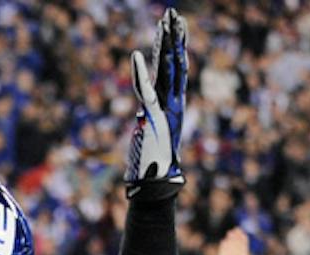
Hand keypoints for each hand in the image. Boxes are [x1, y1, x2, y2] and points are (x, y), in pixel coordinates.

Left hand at [125, 8, 188, 199]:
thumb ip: (150, 119)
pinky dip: (140, 74)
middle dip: (174, 37)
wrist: (155, 183)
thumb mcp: (152, 132)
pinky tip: (135, 55)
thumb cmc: (152, 161)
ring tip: (166, 22)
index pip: (175, 68)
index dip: (174, 46)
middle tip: (174, 13)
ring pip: (166, 71)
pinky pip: (146, 92)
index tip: (174, 25)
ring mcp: (164, 109)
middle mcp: (172, 103)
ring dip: (165, 45)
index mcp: (173, 104)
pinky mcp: (151, 118)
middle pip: (174, 63)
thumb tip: (143, 115)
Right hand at [213, 227, 276, 254]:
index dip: (243, 243)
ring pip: (229, 251)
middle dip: (236, 239)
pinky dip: (223, 249)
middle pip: (235, 249)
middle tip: (237, 229)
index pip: (243, 252)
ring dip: (230, 241)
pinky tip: (225, 241)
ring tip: (231, 232)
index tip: (244, 234)